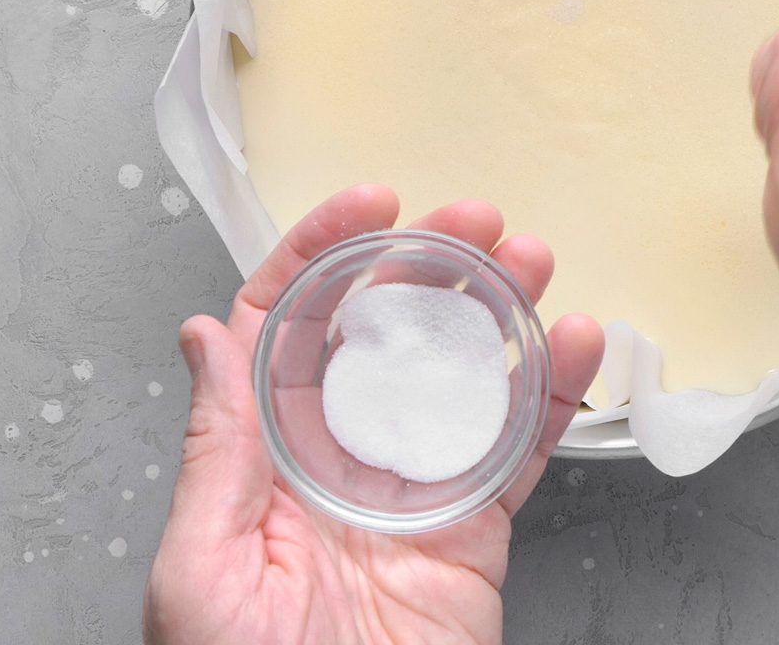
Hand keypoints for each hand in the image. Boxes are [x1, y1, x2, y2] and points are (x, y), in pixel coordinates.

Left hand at [145, 186, 603, 644]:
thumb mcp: (202, 571)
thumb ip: (218, 451)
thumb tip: (205, 335)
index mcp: (260, 460)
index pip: (286, 330)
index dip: (323, 258)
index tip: (370, 207)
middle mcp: (336, 463)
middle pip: (385, 339)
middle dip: (428, 268)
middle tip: (474, 217)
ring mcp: (410, 494)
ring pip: (459, 379)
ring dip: (497, 312)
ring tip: (531, 258)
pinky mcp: (472, 533)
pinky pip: (517, 452)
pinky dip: (553, 395)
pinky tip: (577, 343)